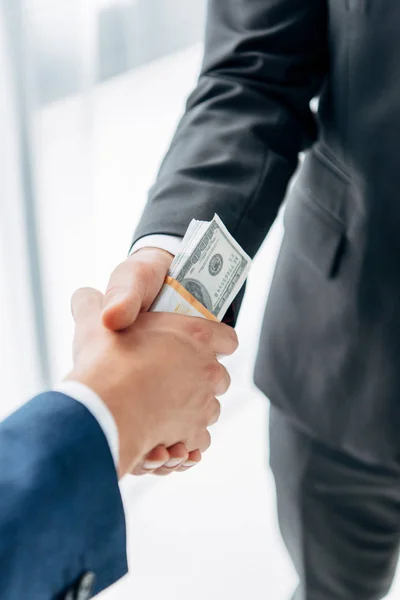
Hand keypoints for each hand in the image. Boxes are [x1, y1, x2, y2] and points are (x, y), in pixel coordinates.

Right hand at [101, 247, 204, 474]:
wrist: (104, 410)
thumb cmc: (105, 363)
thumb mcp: (96, 322)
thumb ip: (95, 304)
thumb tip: (87, 296)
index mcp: (196, 335)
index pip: (226, 337)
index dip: (216, 342)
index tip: (201, 346)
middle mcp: (207, 369)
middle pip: (220, 376)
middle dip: (201, 380)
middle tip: (171, 381)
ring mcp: (204, 403)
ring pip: (209, 409)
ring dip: (192, 411)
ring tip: (162, 411)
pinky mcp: (194, 433)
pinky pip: (198, 439)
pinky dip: (185, 440)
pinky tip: (164, 436)